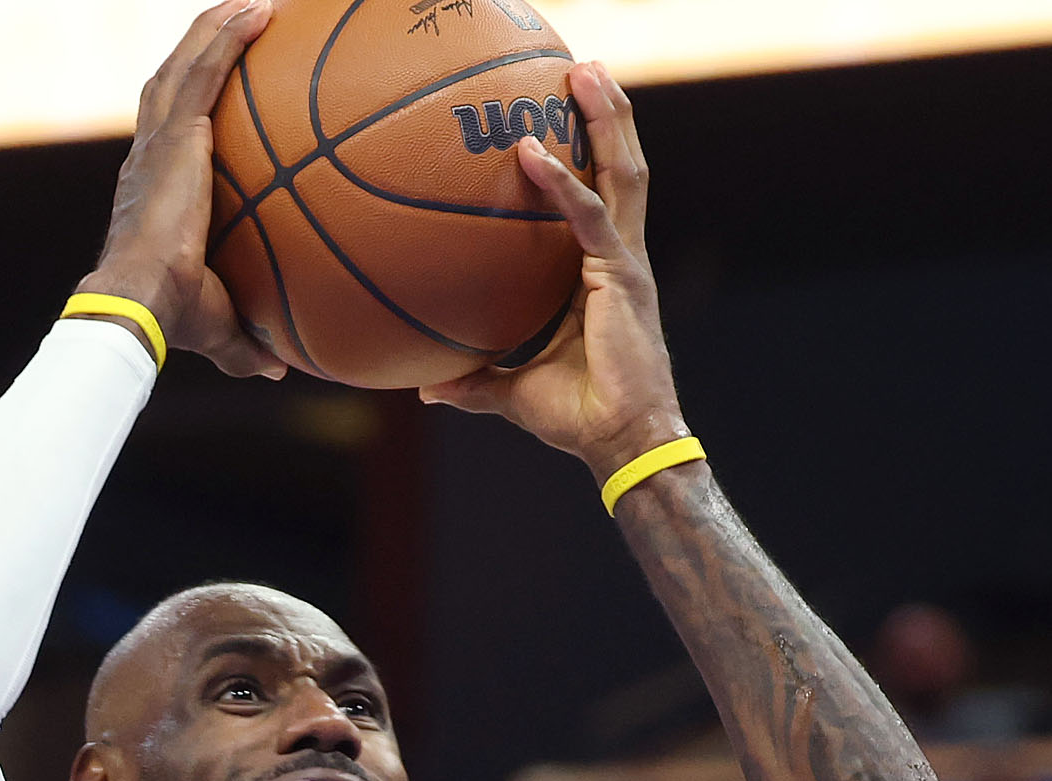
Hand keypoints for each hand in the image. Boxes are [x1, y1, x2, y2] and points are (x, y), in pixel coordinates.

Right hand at [81, 1, 287, 380]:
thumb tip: (280, 368)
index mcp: (153, 189)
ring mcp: (159, 139)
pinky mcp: (175, 134)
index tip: (216, 87)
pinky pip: (204, 69)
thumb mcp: (221, 328)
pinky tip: (259, 9)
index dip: (188, 103)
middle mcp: (149, 154)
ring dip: (216, 25)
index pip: (169, 132)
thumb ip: (248, 343)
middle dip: (201, 47)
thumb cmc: (172, 318)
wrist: (140, 302)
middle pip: (171, 81)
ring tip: (252, 2)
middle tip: (238, 22)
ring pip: (185, 62)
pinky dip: (227, 34)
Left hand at [418, 62, 685, 483]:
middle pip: (621, 166)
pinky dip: (560, 183)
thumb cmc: (577, 417)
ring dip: (605, 119)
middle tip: (582, 67)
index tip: (563, 113)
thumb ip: (473, 379)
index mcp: (603, 271)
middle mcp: (621, 255)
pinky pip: (587, 217)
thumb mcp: (511, 391)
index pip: (600, 195)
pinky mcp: (622, 276)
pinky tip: (529, 152)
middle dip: (608, 113)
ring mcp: (626, 262)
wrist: (619, 443)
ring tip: (584, 72)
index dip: (591, 152)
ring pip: (622, 171)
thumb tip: (425, 388)